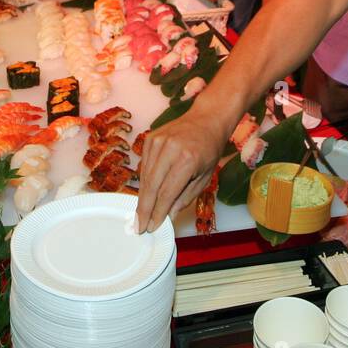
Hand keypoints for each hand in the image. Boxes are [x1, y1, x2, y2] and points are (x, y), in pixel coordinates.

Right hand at [136, 104, 230, 232]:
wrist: (206, 119)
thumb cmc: (209, 150)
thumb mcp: (205, 177)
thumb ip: (186, 197)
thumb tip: (168, 215)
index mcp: (187, 161)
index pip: (166, 193)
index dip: (157, 213)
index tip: (151, 227)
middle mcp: (169, 150)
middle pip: (151, 186)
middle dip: (144, 209)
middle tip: (138, 227)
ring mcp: (157, 142)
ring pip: (144, 177)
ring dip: (142, 198)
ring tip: (140, 215)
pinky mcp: (150, 138)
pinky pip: (144, 165)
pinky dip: (144, 181)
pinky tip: (146, 194)